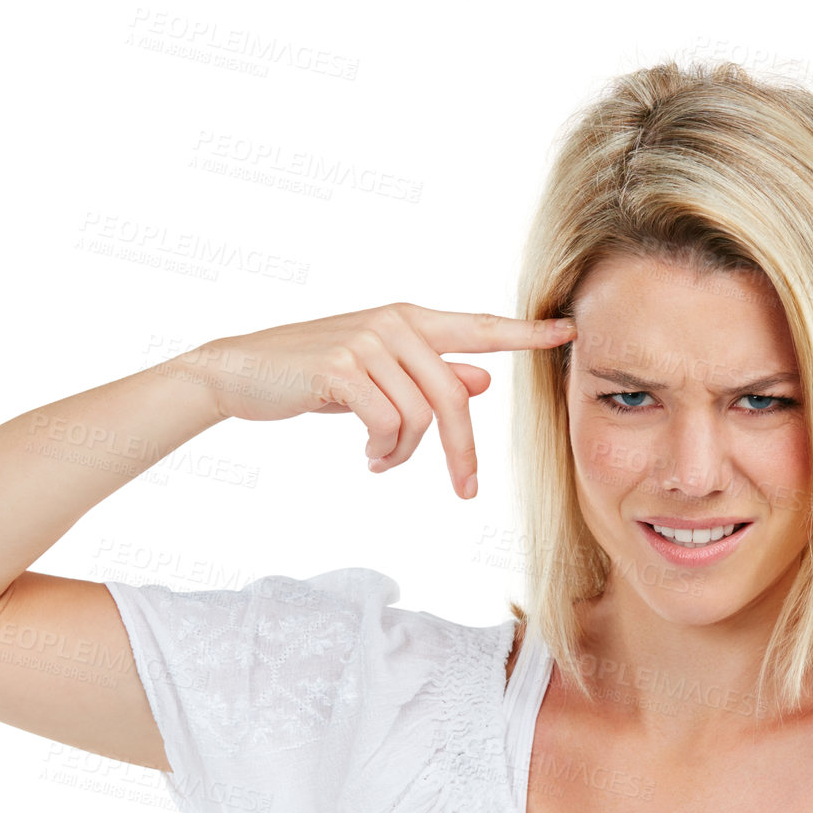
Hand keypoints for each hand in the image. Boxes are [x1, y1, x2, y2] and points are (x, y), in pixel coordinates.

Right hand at [168, 303, 574, 498]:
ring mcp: (368, 341)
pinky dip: (383, 454)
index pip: (481, 325)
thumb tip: (484, 380)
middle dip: (463, 452)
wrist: (242, 371)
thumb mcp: (380, 373)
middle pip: (456, 396)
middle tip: (465, 491)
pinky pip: (388, 426)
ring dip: (405, 455)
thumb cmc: (316, 375)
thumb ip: (431, 372)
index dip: (526, 333)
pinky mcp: (342, 367)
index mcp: (411, 320)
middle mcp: (395, 323)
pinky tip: (367, 457)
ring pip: (420, 418)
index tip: (569, 332)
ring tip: (380, 460)